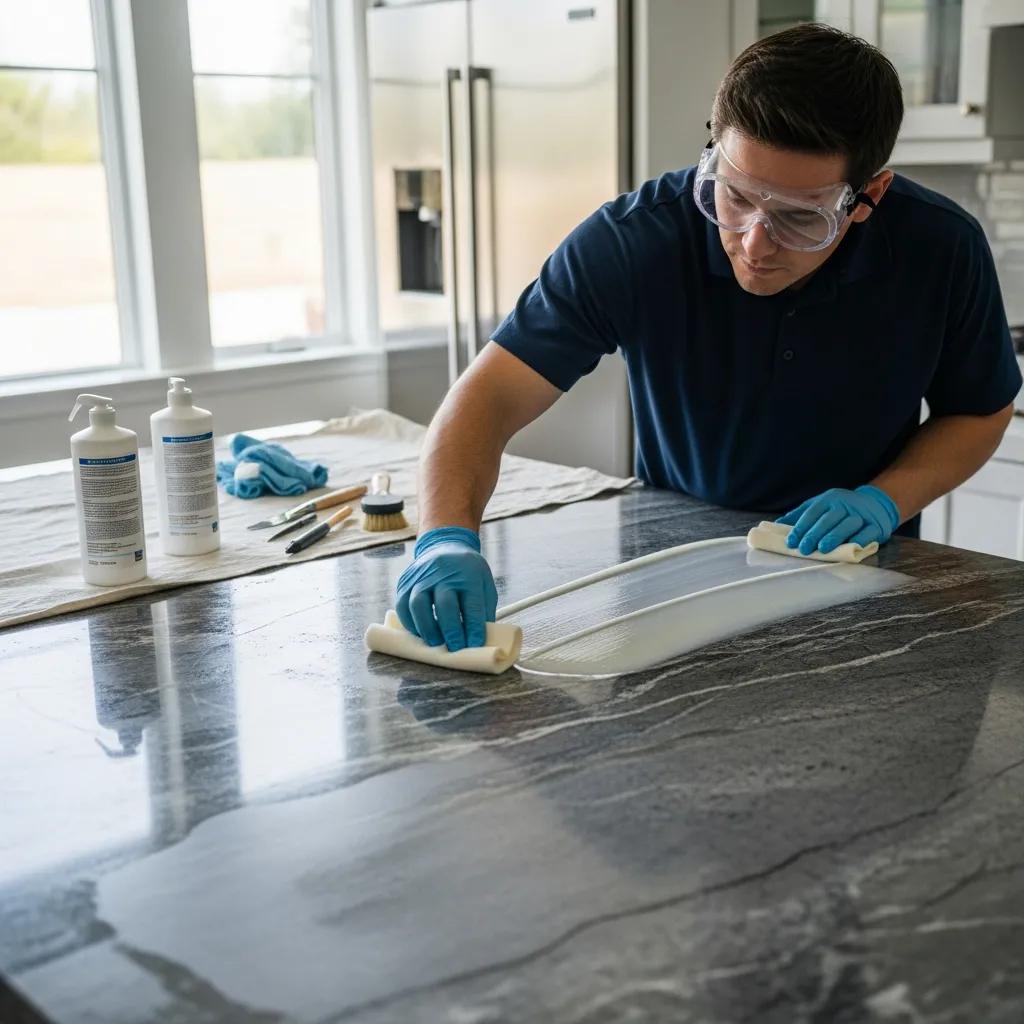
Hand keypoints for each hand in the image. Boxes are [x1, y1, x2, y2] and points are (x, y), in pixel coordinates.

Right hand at [396, 527, 497, 650]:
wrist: (445, 545)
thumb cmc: (467, 571)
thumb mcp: (484, 584)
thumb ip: (483, 610)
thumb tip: (478, 640)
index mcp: (468, 574)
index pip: (472, 605)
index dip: (474, 628)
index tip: (475, 645)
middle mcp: (443, 573)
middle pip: (445, 604)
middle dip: (451, 631)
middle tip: (455, 648)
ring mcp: (421, 576)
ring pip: (418, 605)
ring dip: (427, 629)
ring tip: (436, 643)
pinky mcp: (405, 582)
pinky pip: (402, 606)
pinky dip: (410, 623)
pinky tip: (420, 632)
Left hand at [776, 485, 899, 555]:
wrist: (876, 503)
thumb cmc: (841, 508)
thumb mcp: (820, 505)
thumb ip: (800, 515)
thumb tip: (777, 525)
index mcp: (829, 499)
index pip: (813, 513)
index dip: (801, 527)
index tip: (791, 542)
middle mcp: (846, 504)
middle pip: (829, 519)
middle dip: (815, 534)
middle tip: (804, 549)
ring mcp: (862, 514)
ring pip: (848, 524)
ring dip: (835, 537)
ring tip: (823, 549)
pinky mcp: (876, 525)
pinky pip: (868, 533)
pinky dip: (859, 540)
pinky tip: (849, 548)